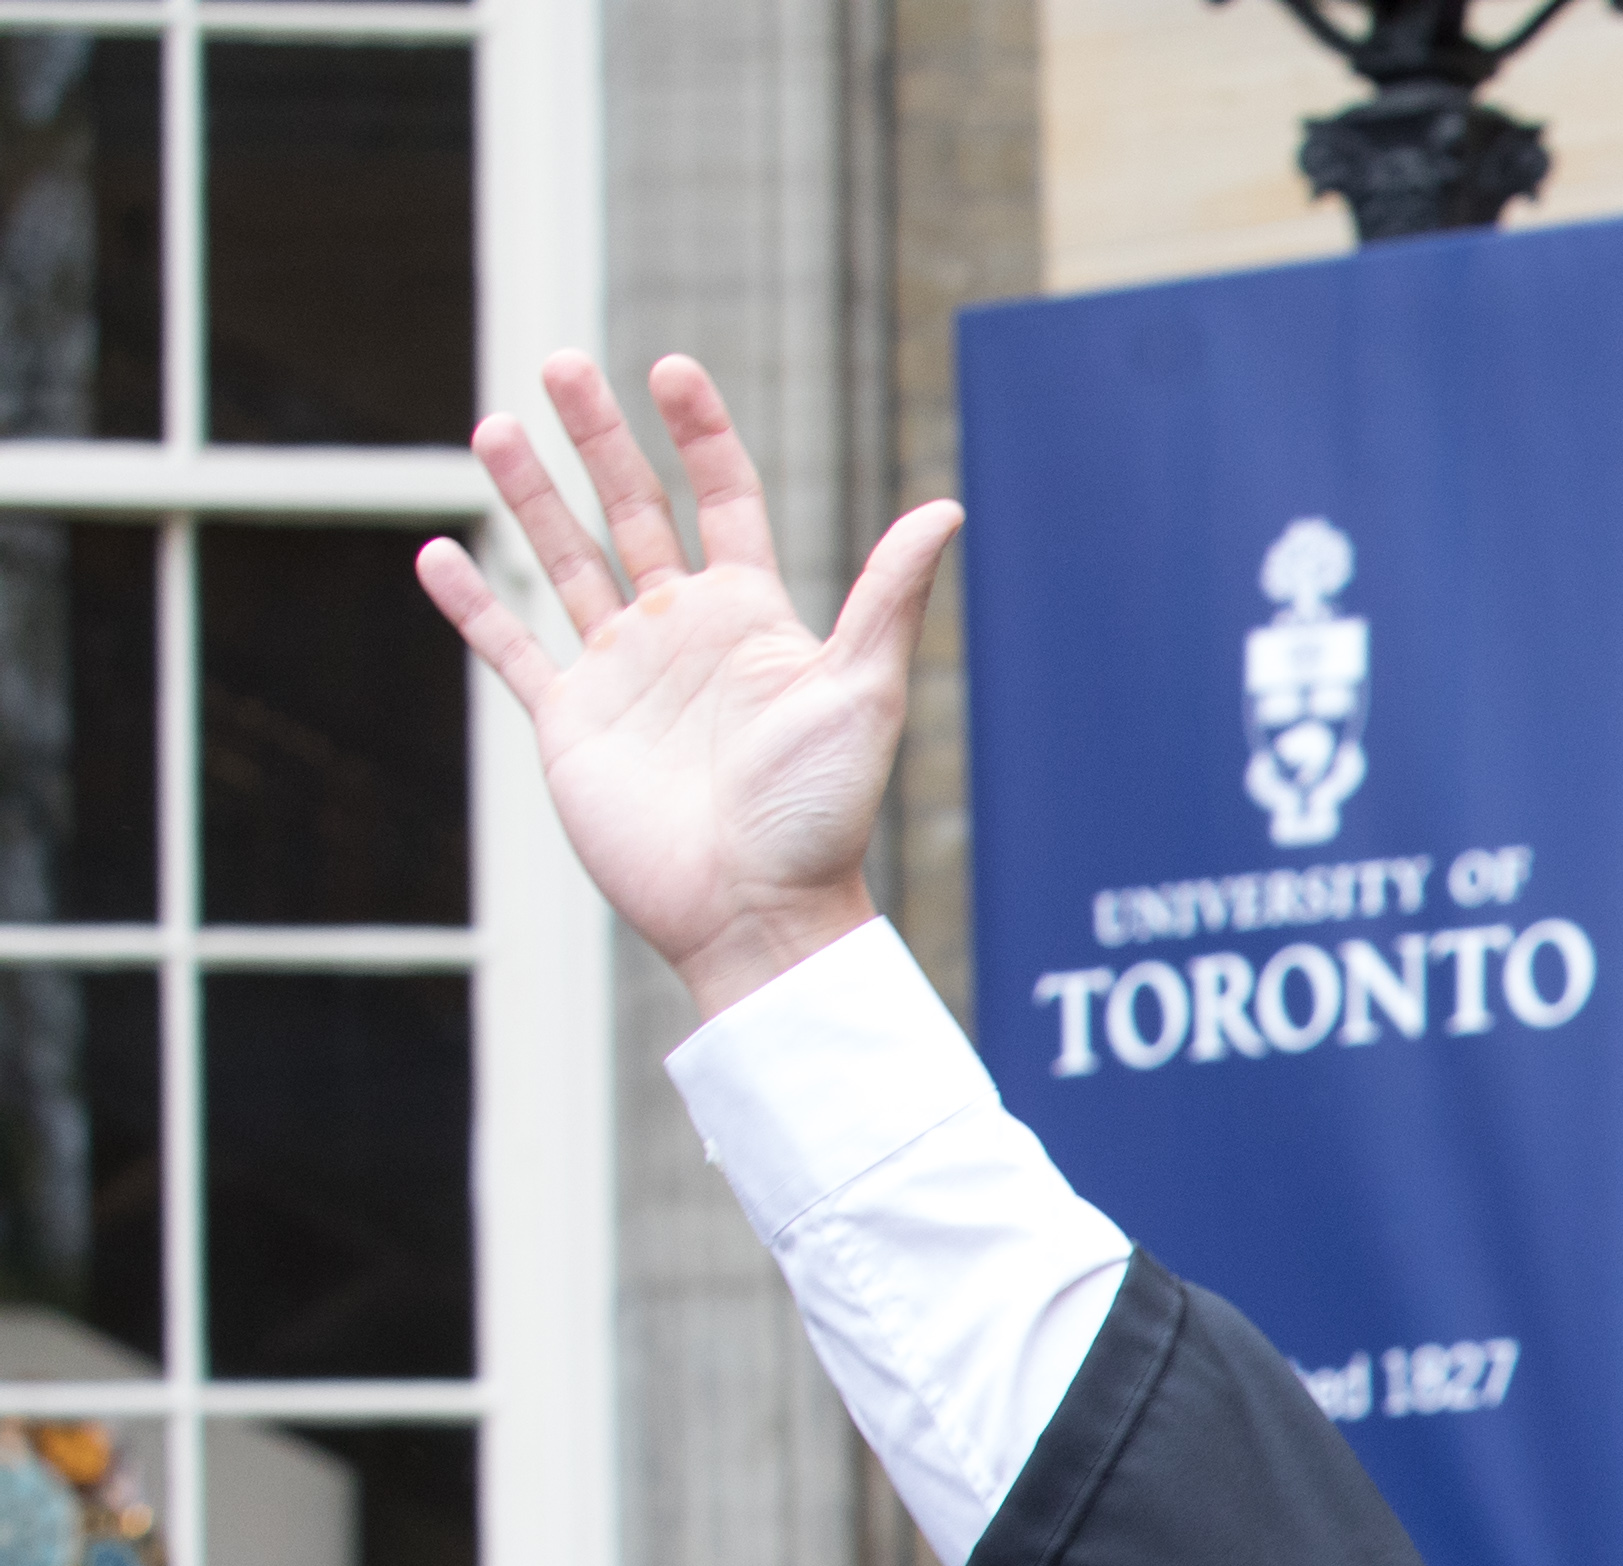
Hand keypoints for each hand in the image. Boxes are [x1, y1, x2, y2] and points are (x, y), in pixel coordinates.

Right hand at [417, 354, 957, 1025]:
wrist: (756, 909)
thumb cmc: (819, 809)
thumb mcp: (861, 690)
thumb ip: (888, 596)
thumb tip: (947, 507)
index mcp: (752, 616)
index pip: (722, 497)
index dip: (699, 432)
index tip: (671, 368)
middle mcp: (683, 632)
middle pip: (632, 509)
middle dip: (599, 437)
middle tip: (560, 362)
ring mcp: (622, 673)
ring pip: (565, 561)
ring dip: (529, 496)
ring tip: (495, 427)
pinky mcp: (570, 722)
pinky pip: (510, 650)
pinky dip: (472, 605)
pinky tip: (437, 552)